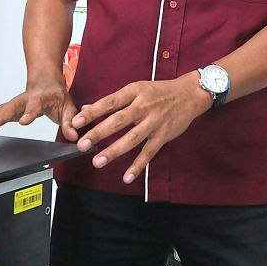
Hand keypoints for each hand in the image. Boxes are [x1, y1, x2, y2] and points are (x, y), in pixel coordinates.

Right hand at [0, 79, 79, 139]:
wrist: (46, 81)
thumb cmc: (56, 95)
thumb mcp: (68, 107)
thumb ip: (70, 122)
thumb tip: (73, 135)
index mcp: (40, 98)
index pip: (34, 106)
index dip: (29, 113)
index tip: (23, 121)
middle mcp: (25, 99)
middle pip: (10, 107)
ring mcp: (15, 103)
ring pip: (0, 109)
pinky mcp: (9, 108)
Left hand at [71, 73, 210, 183]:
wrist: (190, 94)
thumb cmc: (160, 91)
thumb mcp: (136, 89)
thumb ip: (113, 101)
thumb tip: (87, 109)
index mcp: (134, 92)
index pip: (110, 102)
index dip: (93, 112)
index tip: (76, 121)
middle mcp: (144, 106)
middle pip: (119, 121)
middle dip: (99, 133)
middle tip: (82, 145)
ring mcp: (155, 122)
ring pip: (132, 138)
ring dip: (115, 151)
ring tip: (98, 162)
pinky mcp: (164, 135)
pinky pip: (149, 152)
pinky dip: (138, 165)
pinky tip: (127, 176)